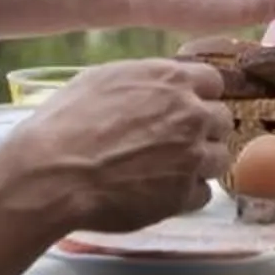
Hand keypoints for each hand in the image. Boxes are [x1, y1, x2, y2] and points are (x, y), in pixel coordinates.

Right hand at [1, 58, 231, 232]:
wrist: (52, 173)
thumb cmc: (65, 123)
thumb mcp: (101, 80)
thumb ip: (142, 80)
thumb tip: (154, 86)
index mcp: (170, 79)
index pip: (214, 82)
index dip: (200, 96)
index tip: (187, 107)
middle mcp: (190, 114)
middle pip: (222, 120)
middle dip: (204, 130)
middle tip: (177, 142)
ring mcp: (191, 156)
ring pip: (219, 158)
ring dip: (200, 163)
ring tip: (170, 171)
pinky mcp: (183, 195)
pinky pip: (203, 194)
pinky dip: (187, 195)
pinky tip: (162, 194)